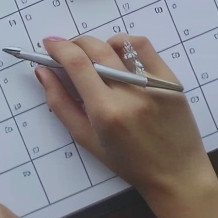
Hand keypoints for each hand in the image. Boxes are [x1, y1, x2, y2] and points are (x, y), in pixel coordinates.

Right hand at [36, 35, 217, 217]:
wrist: (175, 173)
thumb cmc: (127, 162)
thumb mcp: (86, 139)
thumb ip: (60, 103)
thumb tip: (42, 72)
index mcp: (105, 112)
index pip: (77, 64)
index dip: (58, 48)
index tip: (48, 44)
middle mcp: (130, 95)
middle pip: (95, 48)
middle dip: (74, 43)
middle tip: (66, 51)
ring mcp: (153, 85)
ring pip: (119, 44)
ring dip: (99, 44)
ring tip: (94, 59)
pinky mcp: (170, 80)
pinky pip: (144, 47)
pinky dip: (125, 44)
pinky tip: (118, 55)